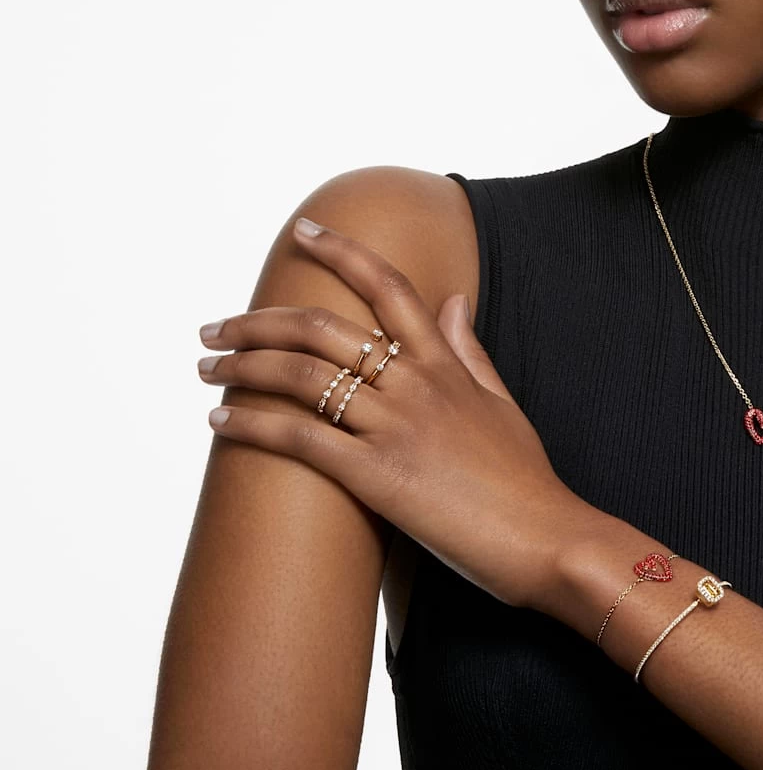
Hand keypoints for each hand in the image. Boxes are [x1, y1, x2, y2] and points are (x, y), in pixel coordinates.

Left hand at [197, 215, 603, 610]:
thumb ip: (470, 350)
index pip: (388, 286)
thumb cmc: (526, 480)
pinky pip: (302, 440)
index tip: (304, 231)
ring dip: (244, 368)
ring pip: (303, 377)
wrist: (547, 538)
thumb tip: (453, 300)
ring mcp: (396, 428)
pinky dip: (253, 427)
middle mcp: (416, 385)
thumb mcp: (501, 402)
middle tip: (216, 328)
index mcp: (445, 364)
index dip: (342, 251)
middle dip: (258, 322)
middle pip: (323, 328)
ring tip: (208, 370)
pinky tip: (219, 424)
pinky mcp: (379, 476)